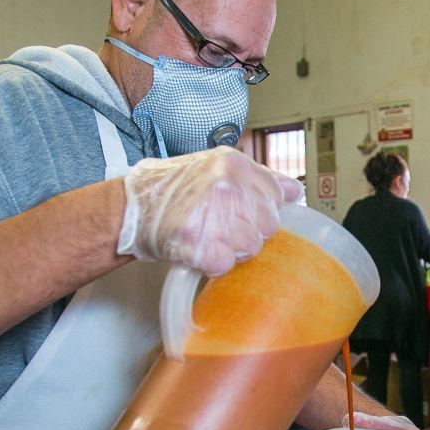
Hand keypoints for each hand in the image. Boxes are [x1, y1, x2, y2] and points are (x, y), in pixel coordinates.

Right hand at [117, 146, 304, 277]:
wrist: (132, 205)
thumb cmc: (175, 188)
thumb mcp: (218, 166)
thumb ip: (260, 178)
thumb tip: (297, 193)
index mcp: (235, 165)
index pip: (277, 198)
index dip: (259, 211)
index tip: (240, 212)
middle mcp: (226, 186)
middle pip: (267, 227)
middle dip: (247, 232)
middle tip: (220, 226)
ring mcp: (212, 214)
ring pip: (251, 248)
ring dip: (231, 250)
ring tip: (208, 237)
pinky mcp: (198, 243)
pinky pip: (225, 264)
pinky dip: (213, 264)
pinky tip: (199, 250)